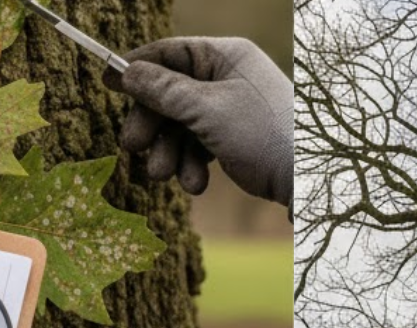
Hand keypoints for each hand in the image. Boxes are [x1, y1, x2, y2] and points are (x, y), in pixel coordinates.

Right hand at [103, 37, 292, 207]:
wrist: (309, 183)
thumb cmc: (263, 135)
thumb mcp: (206, 111)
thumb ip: (163, 91)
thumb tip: (128, 72)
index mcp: (226, 55)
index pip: (170, 52)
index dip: (137, 68)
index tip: (106, 83)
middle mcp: (228, 77)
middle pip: (170, 92)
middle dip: (152, 123)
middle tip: (132, 146)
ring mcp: (231, 109)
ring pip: (181, 124)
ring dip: (169, 152)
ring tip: (164, 176)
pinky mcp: (234, 138)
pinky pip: (199, 145)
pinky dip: (192, 165)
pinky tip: (195, 185)